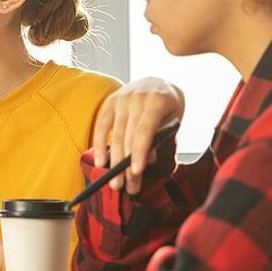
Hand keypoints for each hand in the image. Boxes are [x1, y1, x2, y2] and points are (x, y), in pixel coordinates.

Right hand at [92, 77, 184, 194]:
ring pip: (115, 134)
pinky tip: (100, 162)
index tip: (136, 172)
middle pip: (128, 135)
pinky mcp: (109, 102)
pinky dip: (99, 145)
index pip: (145, 129)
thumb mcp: (172, 121)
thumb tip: (146, 160)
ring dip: (114, 161)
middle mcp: (136, 98)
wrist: (157, 83)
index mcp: (156, 100)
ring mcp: (121, 99)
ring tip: (115, 182)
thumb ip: (160, 139)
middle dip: (126, 164)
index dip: (140, 151)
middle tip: (127, 187)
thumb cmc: (168, 107)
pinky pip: (101, 126)